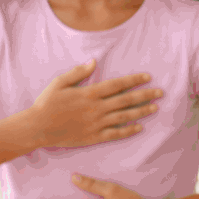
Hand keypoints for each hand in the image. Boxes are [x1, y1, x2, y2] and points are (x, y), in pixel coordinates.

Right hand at [26, 61, 161, 149]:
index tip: (148, 77)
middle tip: (160, 92)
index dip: (134, 80)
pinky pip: (116, 134)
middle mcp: (96, 108)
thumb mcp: (60, 83)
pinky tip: (140, 127)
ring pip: (125, 116)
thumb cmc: (47, 103)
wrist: (37, 127)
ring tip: (155, 108)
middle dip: (145, 95)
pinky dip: (129, 130)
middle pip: (126, 100)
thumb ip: (78, 72)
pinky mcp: (94, 137)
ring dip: (142, 112)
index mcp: (89, 93)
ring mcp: (97, 123)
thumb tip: (94, 61)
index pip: (117, 85)